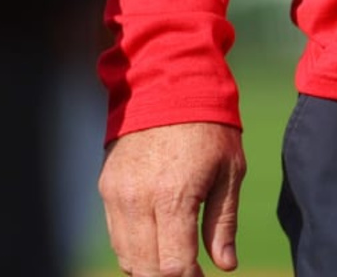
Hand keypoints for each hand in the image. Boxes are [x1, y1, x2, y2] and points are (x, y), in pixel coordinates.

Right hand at [99, 122, 245, 276]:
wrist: (167, 80)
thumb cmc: (207, 124)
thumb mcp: (229, 170)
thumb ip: (224, 222)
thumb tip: (226, 265)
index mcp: (172, 195)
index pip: (174, 267)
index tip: (203, 276)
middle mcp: (138, 198)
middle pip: (147, 269)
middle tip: (191, 269)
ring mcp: (117, 193)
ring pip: (127, 258)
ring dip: (150, 267)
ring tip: (174, 257)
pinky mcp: (106, 185)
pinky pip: (115, 236)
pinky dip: (134, 249)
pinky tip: (156, 240)